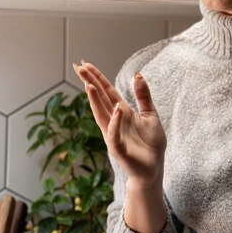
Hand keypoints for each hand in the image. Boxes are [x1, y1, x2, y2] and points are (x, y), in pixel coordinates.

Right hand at [73, 61, 166, 189]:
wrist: (153, 168)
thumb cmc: (151, 143)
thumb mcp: (151, 114)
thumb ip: (143, 95)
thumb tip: (137, 74)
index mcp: (122, 112)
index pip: (107, 91)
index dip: (97, 78)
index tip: (85, 64)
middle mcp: (114, 121)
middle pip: (99, 99)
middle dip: (89, 83)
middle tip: (78, 67)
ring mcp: (114, 134)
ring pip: (101, 115)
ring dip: (95, 100)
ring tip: (89, 85)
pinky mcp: (119, 148)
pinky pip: (114, 134)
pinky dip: (115, 122)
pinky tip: (117, 110)